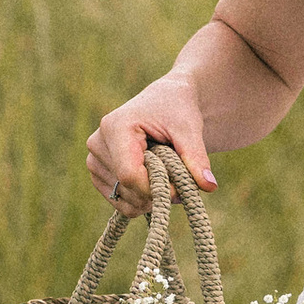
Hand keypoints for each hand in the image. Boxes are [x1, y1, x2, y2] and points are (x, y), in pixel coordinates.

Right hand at [87, 75, 215, 205]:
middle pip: (127, 189)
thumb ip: (196, 158)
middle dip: (157, 192)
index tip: (180, 188)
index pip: (129, 175)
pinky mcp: (97, 174)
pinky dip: (140, 200)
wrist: (164, 101)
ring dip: (149, 196)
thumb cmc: (176, 109)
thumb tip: (209, 186)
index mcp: (115, 127)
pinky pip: (119, 203)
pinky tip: (151, 179)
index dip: (157, 189)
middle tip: (176, 175)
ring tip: (162, 170)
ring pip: (123, 200)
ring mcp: (93, 160)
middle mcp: (97, 144)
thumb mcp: (190, 129)